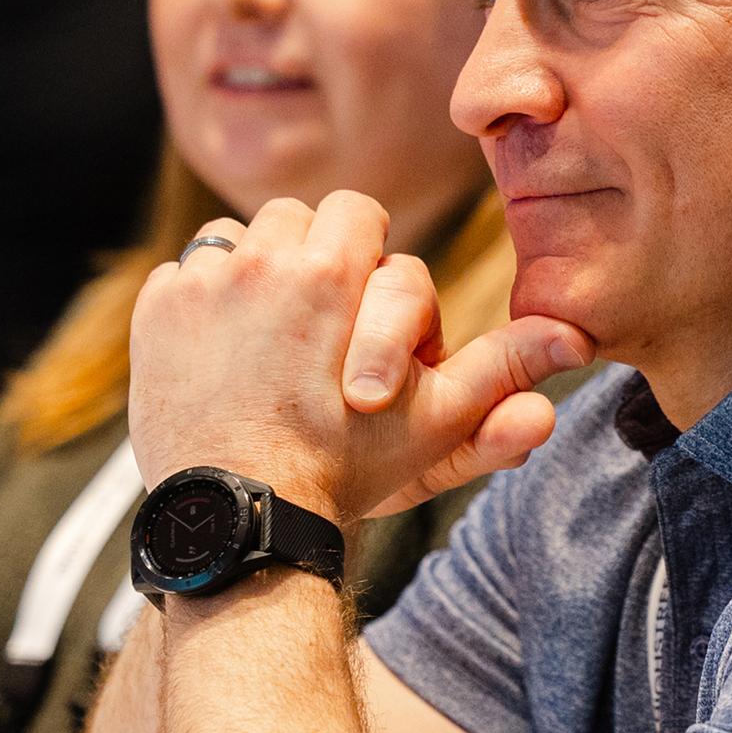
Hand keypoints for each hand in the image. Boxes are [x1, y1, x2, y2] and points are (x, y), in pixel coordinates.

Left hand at [129, 193, 592, 521]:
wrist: (243, 518)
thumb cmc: (348, 469)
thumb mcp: (438, 419)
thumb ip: (505, 370)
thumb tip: (575, 338)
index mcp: (336, 268)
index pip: (360, 214)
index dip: (372, 271)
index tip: (366, 330)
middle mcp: (263, 258)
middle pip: (298, 216)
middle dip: (317, 259)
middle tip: (325, 326)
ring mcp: (202, 283)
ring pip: (240, 237)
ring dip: (259, 272)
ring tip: (274, 336)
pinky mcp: (156, 312)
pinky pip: (185, 274)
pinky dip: (203, 304)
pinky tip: (225, 355)